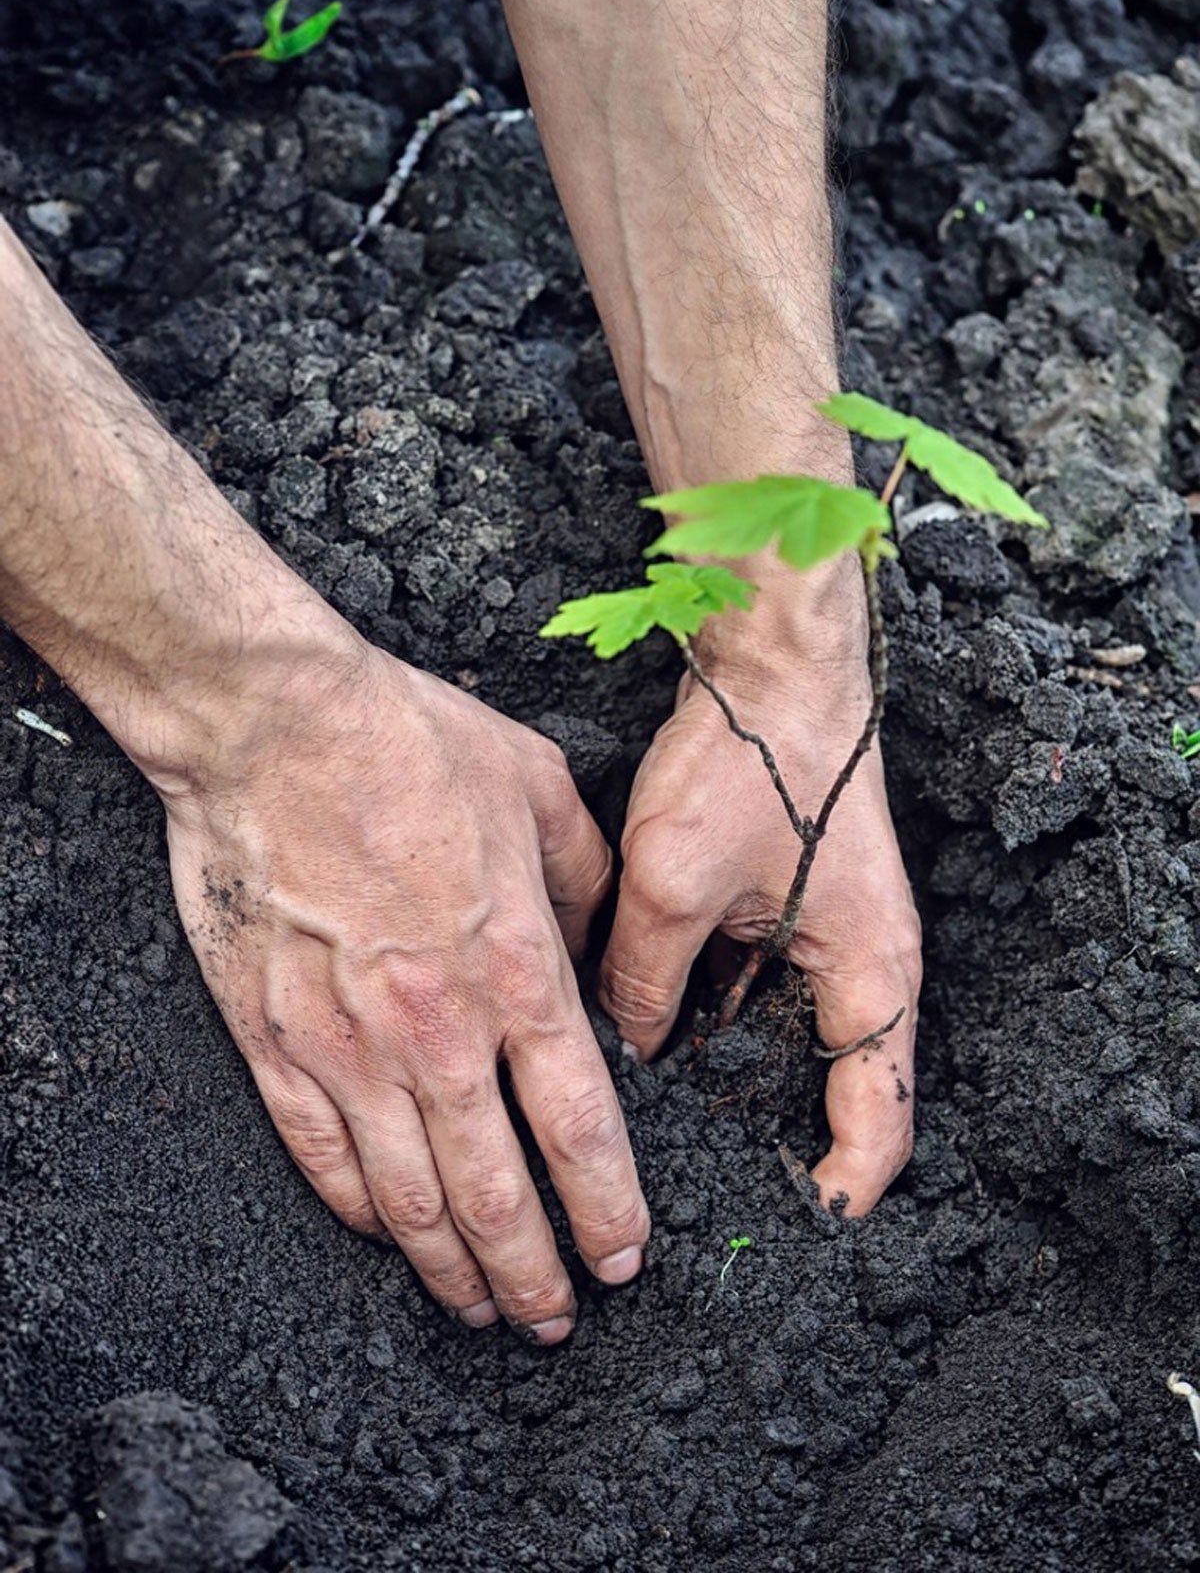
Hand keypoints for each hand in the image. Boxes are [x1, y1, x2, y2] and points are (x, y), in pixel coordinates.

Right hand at [158, 640, 648, 1342]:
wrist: (273, 725)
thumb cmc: (408, 742)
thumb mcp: (541, 790)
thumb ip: (588, 883)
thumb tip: (600, 949)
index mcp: (517, 970)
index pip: (579, 1128)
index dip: (606, 1208)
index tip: (623, 1255)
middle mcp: (439, 1029)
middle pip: (497, 1191)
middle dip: (535, 1271)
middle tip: (557, 1317)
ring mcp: (349, 1045)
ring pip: (410, 1197)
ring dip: (452, 1268)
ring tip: (481, 1308)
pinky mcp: (274, 1040)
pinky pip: (321, 1156)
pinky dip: (360, 1214)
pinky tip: (388, 1238)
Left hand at [598, 557, 921, 1214]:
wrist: (776, 660)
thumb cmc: (752, 761)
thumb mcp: (675, 884)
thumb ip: (642, 979)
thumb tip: (622, 1041)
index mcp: (871, 977)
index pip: (877, 1122)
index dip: (837, 1191)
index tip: (786, 1231)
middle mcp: (864, 967)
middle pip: (831, 1088)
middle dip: (772, 1137)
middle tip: (701, 1188)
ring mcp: (832, 936)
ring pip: (785, 1037)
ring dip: (736, 1072)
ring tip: (666, 1121)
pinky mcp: (797, 906)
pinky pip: (761, 986)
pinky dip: (718, 1012)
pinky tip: (655, 1027)